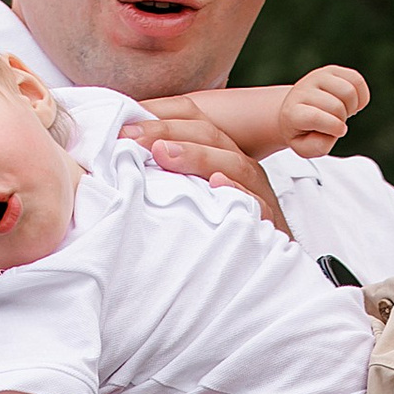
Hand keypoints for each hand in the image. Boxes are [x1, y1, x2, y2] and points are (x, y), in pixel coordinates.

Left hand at [124, 95, 289, 227]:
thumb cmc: (222, 236)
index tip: (122, 124)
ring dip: (197, 155)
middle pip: (211, 136)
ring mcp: (259, 195)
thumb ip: (165, 178)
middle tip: (131, 137)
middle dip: (168, 131)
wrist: (266, 276)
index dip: (160, 117)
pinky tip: (216, 183)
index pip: (194, 122)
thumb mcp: (192, 201)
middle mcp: (241, 171)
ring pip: (234, 164)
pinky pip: (258, 204)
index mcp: (221, 158)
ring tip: (163, 153)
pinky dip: (238, 191)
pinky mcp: (270, 224)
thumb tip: (124, 160)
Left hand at [278, 62, 368, 151]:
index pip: (315, 117)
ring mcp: (317, 77)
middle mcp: (302, 90)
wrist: (296, 110)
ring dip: (352, 107)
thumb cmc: (302, 131)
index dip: (333, 127)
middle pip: (337, 106)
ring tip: (342, 112)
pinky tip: (351, 103)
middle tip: (335, 123)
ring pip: (349, 91)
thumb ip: (318, 146)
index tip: (337, 132)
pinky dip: (361, 96)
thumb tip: (337, 130)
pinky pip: (356, 80)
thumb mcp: (305, 147)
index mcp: (292, 112)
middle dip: (342, 120)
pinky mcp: (331, 70)